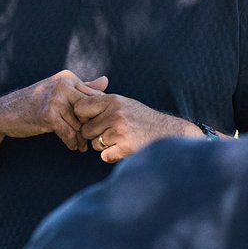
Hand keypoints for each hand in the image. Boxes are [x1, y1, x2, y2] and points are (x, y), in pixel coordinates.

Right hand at [0, 71, 108, 151]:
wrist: (6, 112)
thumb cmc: (34, 102)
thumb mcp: (59, 91)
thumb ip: (83, 86)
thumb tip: (106, 81)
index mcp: (68, 78)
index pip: (93, 97)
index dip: (97, 114)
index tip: (98, 126)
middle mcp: (63, 85)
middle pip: (88, 110)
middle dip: (91, 127)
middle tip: (95, 140)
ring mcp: (55, 99)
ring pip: (78, 124)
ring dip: (82, 139)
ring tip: (83, 147)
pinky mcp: (48, 114)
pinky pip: (68, 132)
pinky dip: (72, 142)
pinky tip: (72, 147)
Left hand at [71, 92, 204, 162]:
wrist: (168, 133)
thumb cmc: (141, 118)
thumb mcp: (123, 103)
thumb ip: (101, 100)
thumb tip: (79, 92)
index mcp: (113, 100)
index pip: (80, 107)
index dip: (83, 116)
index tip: (92, 120)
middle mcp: (115, 114)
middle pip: (85, 130)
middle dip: (94, 134)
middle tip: (111, 133)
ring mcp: (120, 131)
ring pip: (94, 144)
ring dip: (104, 146)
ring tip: (121, 139)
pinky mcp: (125, 148)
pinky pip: (105, 156)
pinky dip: (112, 156)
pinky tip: (125, 149)